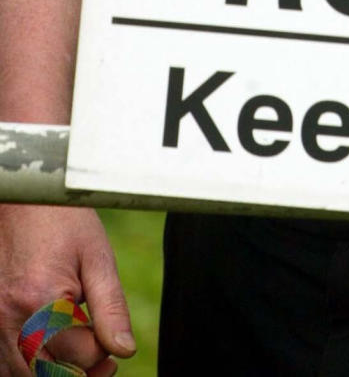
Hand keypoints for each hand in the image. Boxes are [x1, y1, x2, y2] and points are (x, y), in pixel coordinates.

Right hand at [0, 206, 134, 376]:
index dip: (104, 351)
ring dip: (52, 370)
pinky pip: (5, 365)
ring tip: (75, 349)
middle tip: (100, 354)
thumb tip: (125, 349)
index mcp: (42, 302)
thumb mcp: (96, 256)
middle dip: (80, 369)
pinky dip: (28, 364)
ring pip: (24, 376)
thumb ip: (111, 306)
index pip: (80, 357)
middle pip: (48, 376)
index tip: (110, 335)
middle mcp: (10, 320)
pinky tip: (47, 345)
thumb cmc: (62, 221)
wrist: (22, 201)